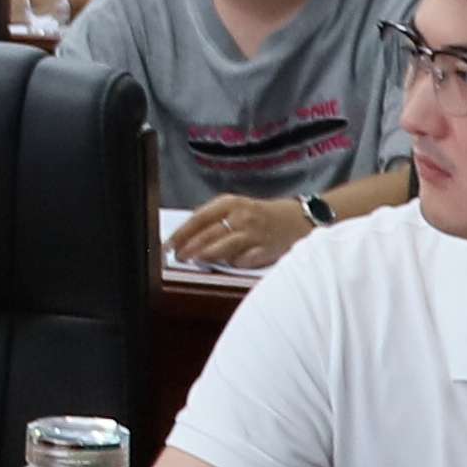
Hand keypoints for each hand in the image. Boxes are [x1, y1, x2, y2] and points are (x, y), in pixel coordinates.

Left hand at [170, 194, 309, 269]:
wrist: (299, 219)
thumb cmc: (262, 214)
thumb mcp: (236, 207)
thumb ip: (214, 219)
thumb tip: (187, 237)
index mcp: (230, 203)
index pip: (198, 218)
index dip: (181, 233)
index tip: (168, 244)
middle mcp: (241, 216)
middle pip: (207, 235)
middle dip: (188, 248)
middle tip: (178, 257)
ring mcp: (254, 234)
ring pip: (222, 248)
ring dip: (205, 256)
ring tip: (195, 261)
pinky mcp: (265, 250)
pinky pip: (242, 261)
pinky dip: (232, 263)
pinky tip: (227, 263)